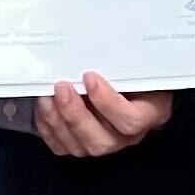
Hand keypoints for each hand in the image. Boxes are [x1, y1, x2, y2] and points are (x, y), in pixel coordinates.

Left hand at [35, 74, 171, 158]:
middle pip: (102, 141)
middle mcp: (127, 136)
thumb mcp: (141, 64)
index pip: (131, 120)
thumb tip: (101, 47)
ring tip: (47, 97)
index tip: (90, 77)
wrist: (134, 83)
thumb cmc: (138, 72)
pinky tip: (44, 109)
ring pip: (80, 146)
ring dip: (58, 121)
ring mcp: (103, 142)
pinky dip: (49, 128)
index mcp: (149, 114)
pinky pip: (63, 146)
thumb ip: (128, 62)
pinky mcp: (82, 144)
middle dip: (76, 114)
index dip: (108, 103)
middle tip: (62, 88)